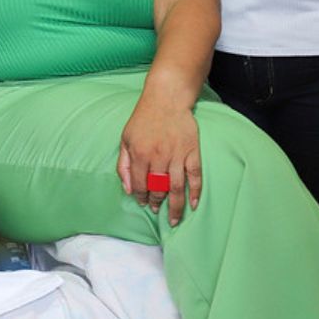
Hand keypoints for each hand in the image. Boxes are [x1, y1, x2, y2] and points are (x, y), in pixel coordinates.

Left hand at [118, 100, 201, 225]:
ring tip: (174, 219)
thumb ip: (123, 165)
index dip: (141, 197)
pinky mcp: (192, 151)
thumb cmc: (143, 119)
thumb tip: (128, 189)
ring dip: (176, 206)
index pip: (139, 184)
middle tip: (157, 210)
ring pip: (176, 187)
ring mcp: (177, 155)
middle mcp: (158, 157)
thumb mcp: (125, 139)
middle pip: (158, 189)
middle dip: (157, 203)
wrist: (166, 100)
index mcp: (139, 154)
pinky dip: (195, 192)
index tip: (143, 203)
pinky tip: (193, 204)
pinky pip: (195, 176)